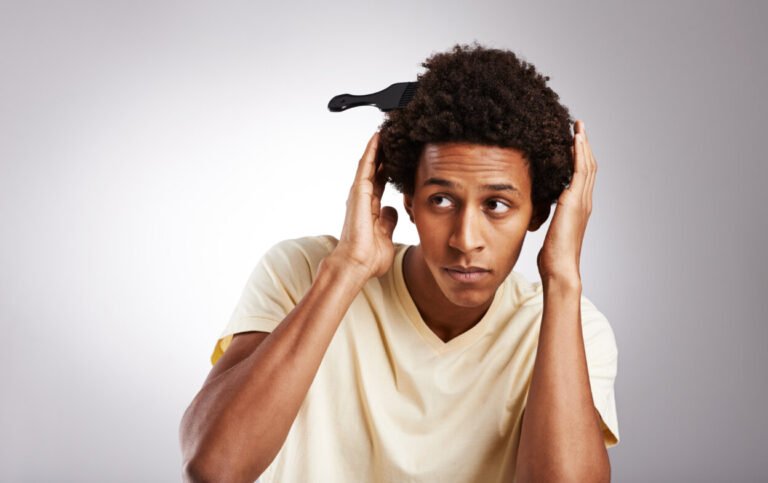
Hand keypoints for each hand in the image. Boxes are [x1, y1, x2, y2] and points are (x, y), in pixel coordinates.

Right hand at [330, 132, 398, 279]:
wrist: (357, 265)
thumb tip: (392, 209)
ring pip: (369, 165)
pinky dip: (371, 152)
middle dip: (383, 154)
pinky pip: (365, 167)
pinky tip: (377, 138)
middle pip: (374, 170)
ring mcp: (359, 195)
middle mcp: (363, 199)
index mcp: (371, 209)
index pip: (381, 183)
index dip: (388, 169)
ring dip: (377, 148)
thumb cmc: (369, 258)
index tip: (397, 157)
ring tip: (385, 130)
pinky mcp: (358, 193)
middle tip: (392, 136)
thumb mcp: (386, 236)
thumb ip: (389, 222)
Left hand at [536, 120, 596, 284]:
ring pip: (587, 165)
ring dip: (583, 144)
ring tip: (578, 127)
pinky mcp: (574, 202)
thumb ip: (548, 216)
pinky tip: (574, 140)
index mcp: (579, 208)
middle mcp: (584, 202)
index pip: (581, 177)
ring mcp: (582, 201)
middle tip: (578, 127)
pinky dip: (579, 154)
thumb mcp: (550, 230)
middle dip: (584, 146)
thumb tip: (536, 210)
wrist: (560, 268)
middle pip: (589, 166)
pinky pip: (580, 171)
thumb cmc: (553, 256)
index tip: (573, 142)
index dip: (579, 158)